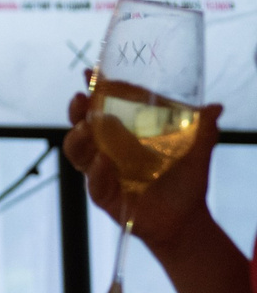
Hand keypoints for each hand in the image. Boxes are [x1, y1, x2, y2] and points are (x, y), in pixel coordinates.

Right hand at [65, 93, 222, 252]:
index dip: (95, 89)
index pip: (103, 106)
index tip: (88, 72)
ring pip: (76, 151)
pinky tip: (103, 162)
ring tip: (87, 129)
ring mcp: (102, 171)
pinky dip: (95, 171)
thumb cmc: (187, 181)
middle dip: (76, 111)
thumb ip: (203, 130)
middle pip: (80, 124)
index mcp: (125, 132)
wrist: (186, 220)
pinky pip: (92, 181)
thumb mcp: (197, 152)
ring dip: (77, 138)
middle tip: (80, 100)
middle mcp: (108, 148)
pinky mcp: (103, 194)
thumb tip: (216, 107)